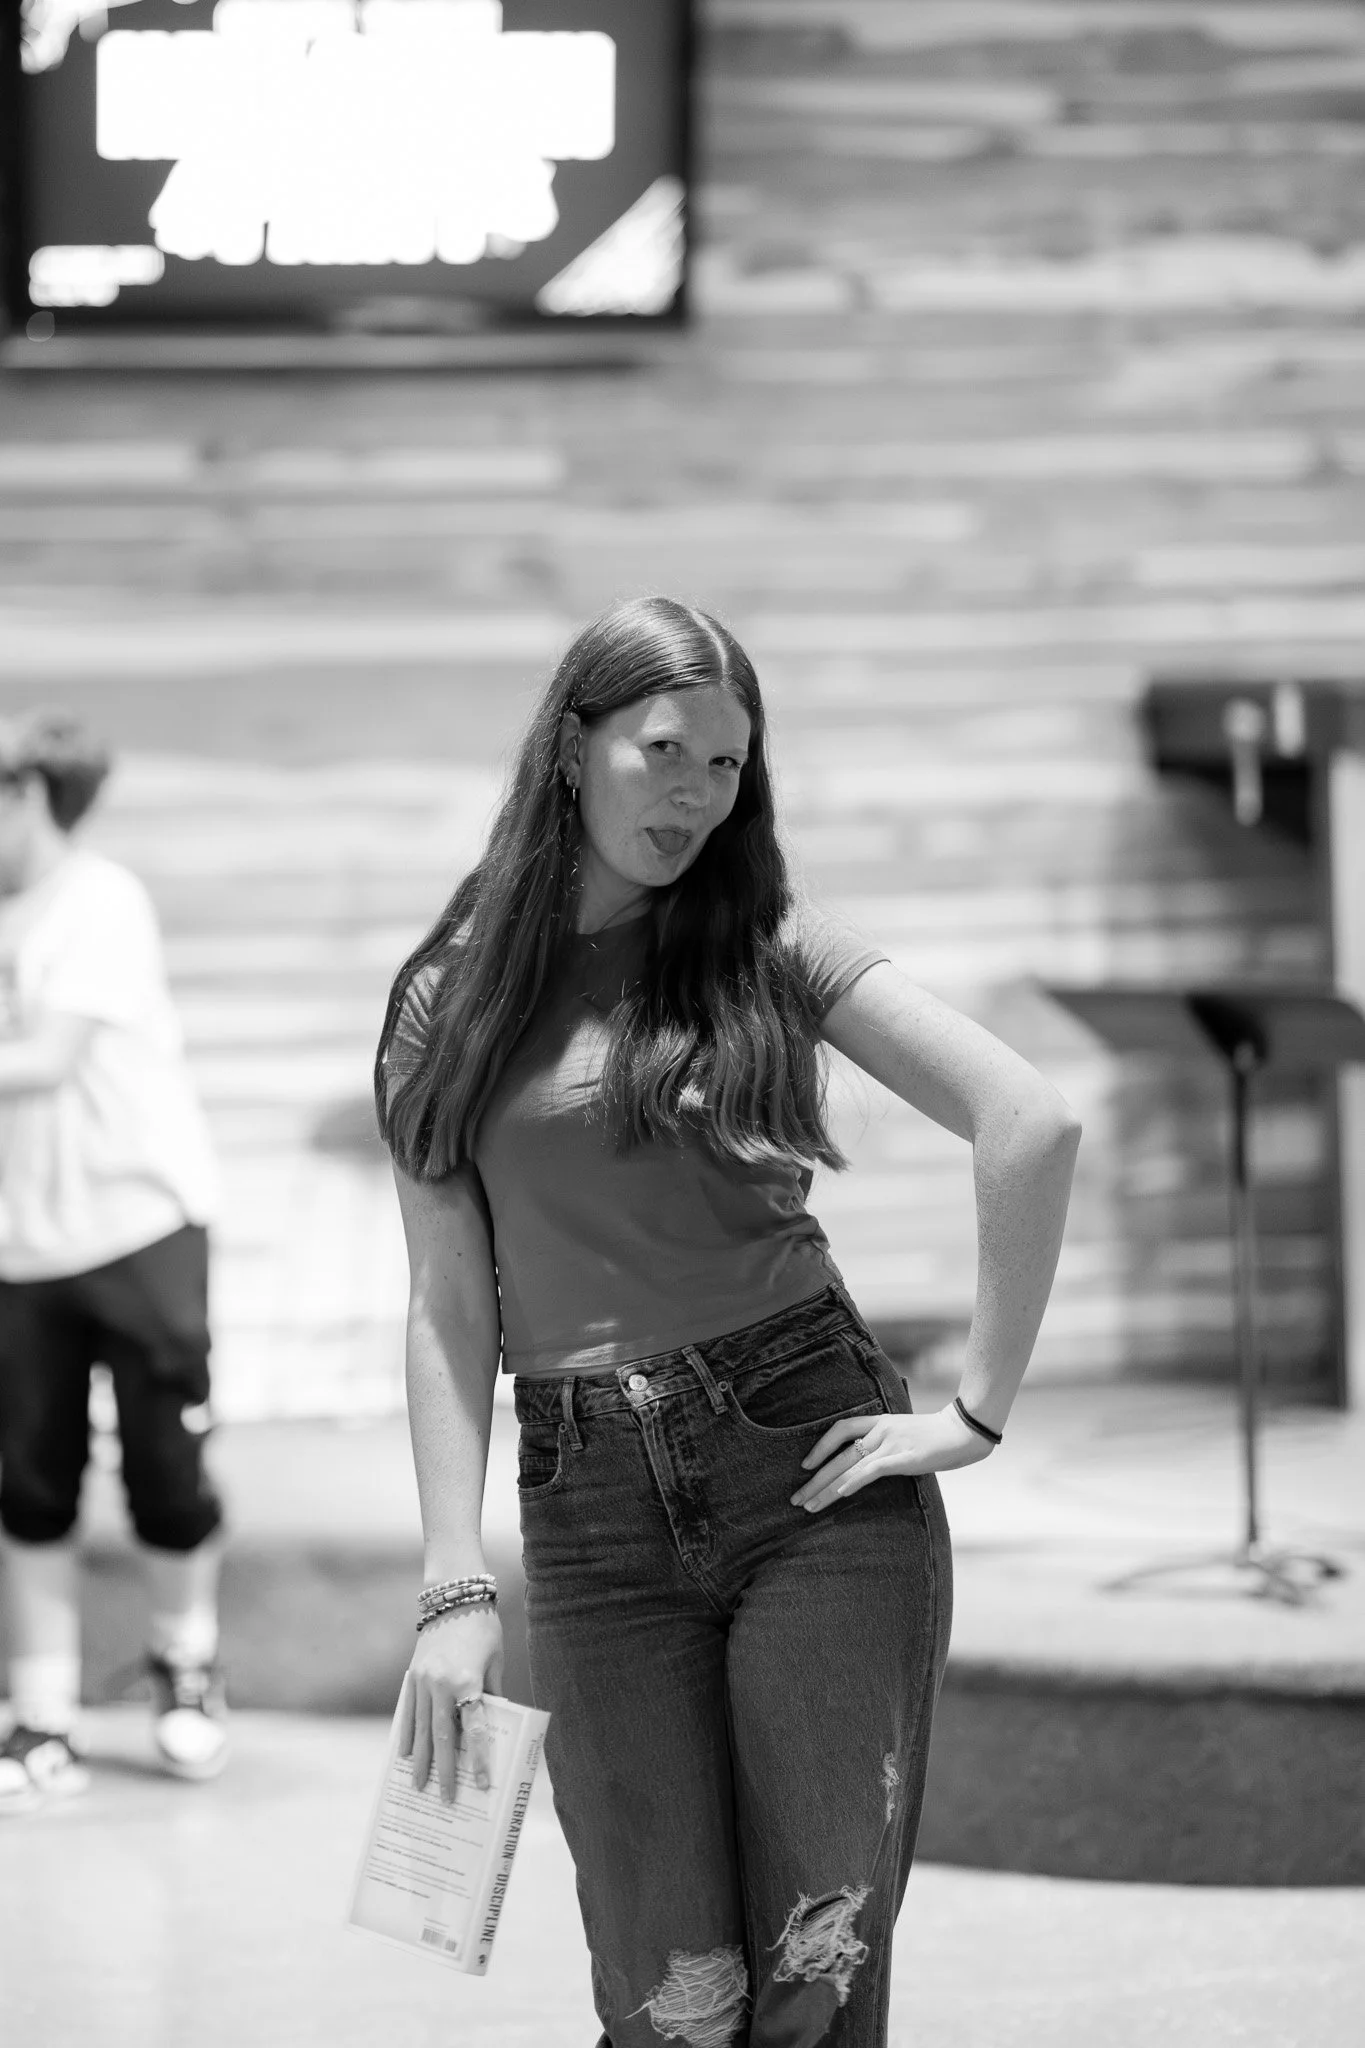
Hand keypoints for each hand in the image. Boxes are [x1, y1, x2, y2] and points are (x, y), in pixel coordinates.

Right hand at [398, 1602, 503, 1800]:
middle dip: (443, 1771)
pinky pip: (407, 1712)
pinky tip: (404, 1755)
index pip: (474, 1730)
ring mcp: (422, 1681)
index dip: (478, 1760)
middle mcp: (440, 1685)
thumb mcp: (496, 1663)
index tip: (480, 1786)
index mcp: (467, 1682)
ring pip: (420, 1729)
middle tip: (444, 1801)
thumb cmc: (484, 1629)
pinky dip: (406, 1735)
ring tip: (418, 1787)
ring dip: (420, 1760)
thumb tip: (494, 1727)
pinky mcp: (412, 1676)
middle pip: (441, 1737)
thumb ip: (494, 1695)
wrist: (454, 1596)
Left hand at [791, 1405, 995, 1513]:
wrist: (965, 1431)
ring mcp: (892, 1444)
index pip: (840, 1429)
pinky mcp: (905, 1458)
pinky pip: (873, 1470)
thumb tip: (868, 1466)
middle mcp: (881, 1431)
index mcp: (880, 1423)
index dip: (820, 1447)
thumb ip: (886, 1446)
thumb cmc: (938, 1437)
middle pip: (838, 1455)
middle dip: (814, 1479)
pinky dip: (854, 1482)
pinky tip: (840, 1495)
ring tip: (809, 1506)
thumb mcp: (906, 1435)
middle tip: (796, 1499)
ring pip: (850, 1467)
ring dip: (826, 1488)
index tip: (805, 1466)